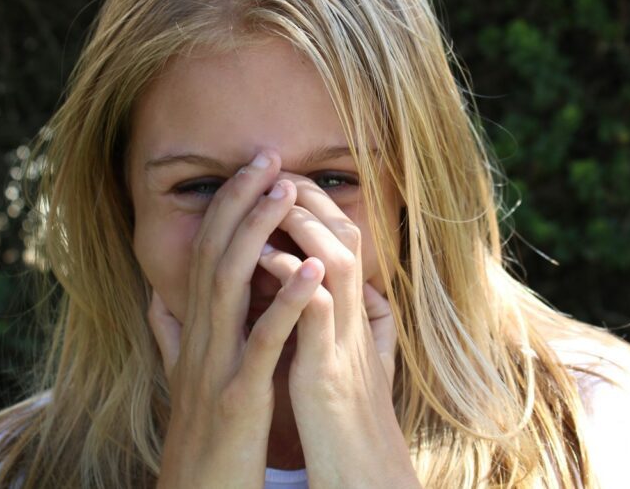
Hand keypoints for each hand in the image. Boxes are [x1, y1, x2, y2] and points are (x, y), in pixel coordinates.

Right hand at [146, 151, 325, 488]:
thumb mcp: (181, 378)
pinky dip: (286, 301)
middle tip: (268, 156)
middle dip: (240, 201)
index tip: (254, 165)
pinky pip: (263, 342)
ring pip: (228, 285)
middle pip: (214, 254)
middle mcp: (198, 338)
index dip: (228, 205)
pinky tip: (313, 269)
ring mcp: (214, 365)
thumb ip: (169, 334)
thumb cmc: (199, 435)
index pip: (206, 252)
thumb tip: (157, 295)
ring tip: (286, 192)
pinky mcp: (237, 396)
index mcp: (193, 330)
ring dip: (258, 234)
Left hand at [259, 174, 419, 488]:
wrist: (363, 472)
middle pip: (345, 235)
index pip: (342, 239)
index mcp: (352, 313)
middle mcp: (355, 317)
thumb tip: (344, 293)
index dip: (314, 204)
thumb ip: (339, 323)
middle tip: (276, 170)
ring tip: (274, 199)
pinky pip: (318, 312)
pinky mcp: (330, 370)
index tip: (281, 181)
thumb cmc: (345, 421)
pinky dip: (294, 281)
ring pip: (336, 261)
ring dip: (305, 226)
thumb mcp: (343, 361)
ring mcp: (346, 341)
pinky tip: (266, 260)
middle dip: (310, 197)